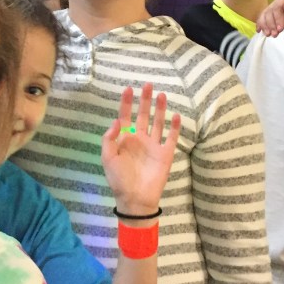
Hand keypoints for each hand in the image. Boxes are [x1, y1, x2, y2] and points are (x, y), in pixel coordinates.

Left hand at [101, 84, 180, 216]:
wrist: (135, 199)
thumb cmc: (119, 179)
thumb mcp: (107, 158)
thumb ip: (109, 138)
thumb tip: (117, 120)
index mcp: (124, 139)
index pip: (125, 117)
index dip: (126, 103)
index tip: (128, 89)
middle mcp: (140, 139)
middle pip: (143, 115)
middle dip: (144, 100)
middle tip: (147, 84)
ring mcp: (153, 146)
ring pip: (158, 123)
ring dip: (160, 109)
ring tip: (162, 94)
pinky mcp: (165, 154)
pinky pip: (171, 138)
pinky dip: (174, 127)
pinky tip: (176, 115)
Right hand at [256, 0, 283, 36]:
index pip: (278, 7)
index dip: (278, 19)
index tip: (280, 29)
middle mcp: (278, 0)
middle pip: (270, 12)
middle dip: (271, 24)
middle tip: (274, 35)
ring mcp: (272, 6)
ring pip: (264, 14)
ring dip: (265, 25)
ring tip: (268, 35)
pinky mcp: (269, 12)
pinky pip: (261, 17)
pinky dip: (259, 24)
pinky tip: (259, 31)